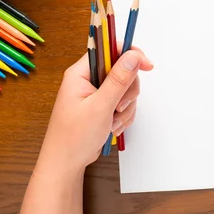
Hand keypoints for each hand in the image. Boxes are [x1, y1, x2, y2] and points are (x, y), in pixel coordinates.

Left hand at [39, 48, 152, 170]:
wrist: (66, 163)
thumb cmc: (74, 137)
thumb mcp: (100, 106)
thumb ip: (118, 80)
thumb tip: (133, 56)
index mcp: (81, 73)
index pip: (110, 50)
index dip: (130, 54)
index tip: (146, 65)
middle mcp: (88, 79)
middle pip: (123, 70)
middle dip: (127, 92)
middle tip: (118, 107)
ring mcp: (96, 93)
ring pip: (126, 89)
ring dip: (125, 107)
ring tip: (112, 122)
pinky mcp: (102, 105)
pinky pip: (124, 102)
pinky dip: (123, 115)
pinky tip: (112, 126)